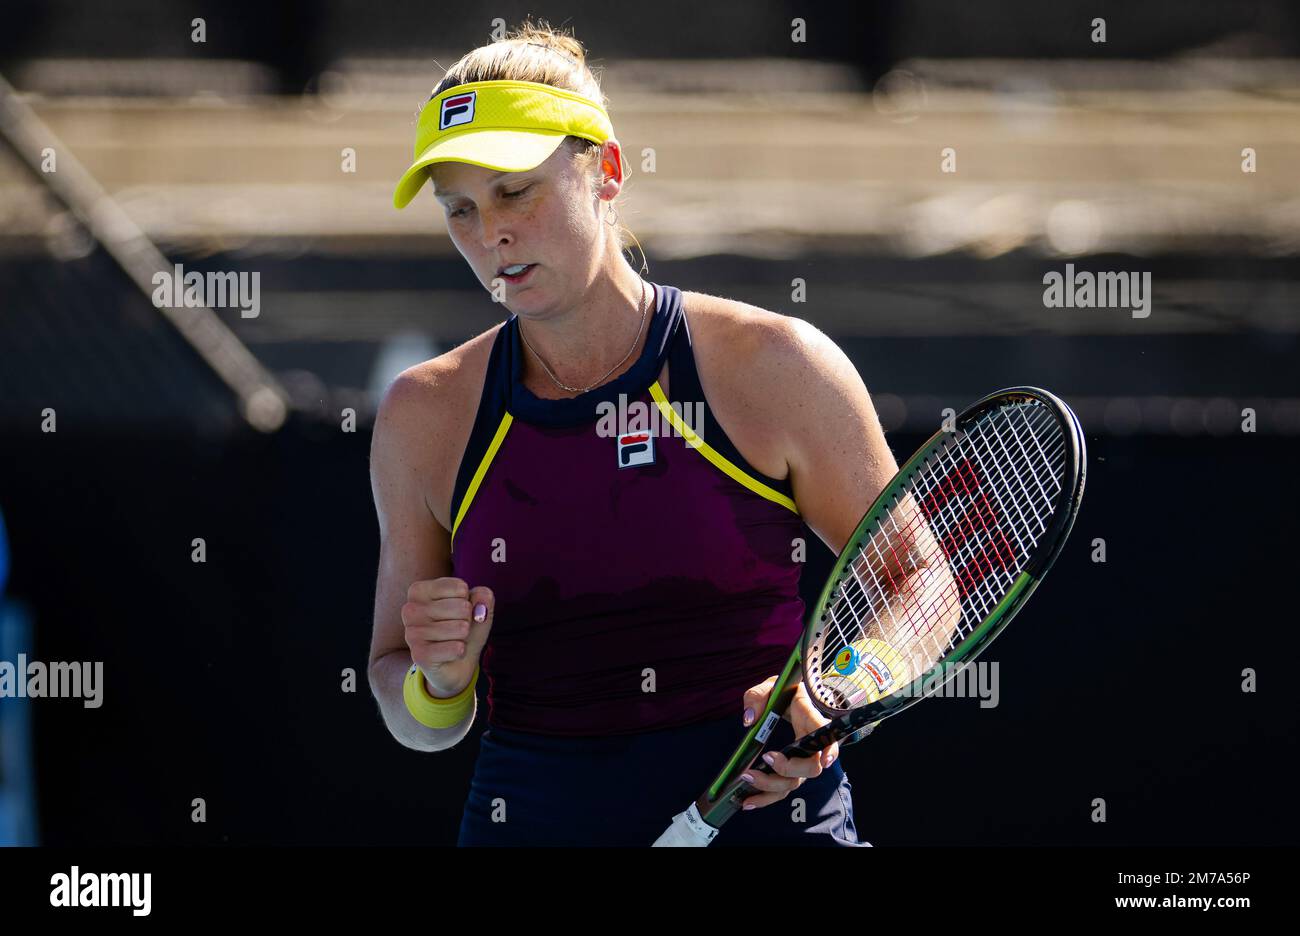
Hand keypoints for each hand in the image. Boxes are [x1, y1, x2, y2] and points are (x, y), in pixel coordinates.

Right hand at [402, 577, 493, 696]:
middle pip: (463, 606)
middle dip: (468, 620)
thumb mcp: (478, 608)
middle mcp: (410, 609)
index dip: (469, 601)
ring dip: (464, 637)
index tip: (457, 611)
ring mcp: (412, 632)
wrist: (456, 664)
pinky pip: (455, 648)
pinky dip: (461, 651)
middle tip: (456, 629)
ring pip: (460, 628)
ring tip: (453, 640)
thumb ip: (484, 597)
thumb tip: (482, 599)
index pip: (460, 587)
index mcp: (419, 591)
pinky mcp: (419, 654)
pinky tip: (452, 653)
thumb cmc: (462, 629)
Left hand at [738, 677, 838, 810]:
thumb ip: (758, 697)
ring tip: (747, 780)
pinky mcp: (790, 770)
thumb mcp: (770, 686)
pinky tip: (749, 802)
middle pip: (810, 768)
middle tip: (766, 758)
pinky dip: (766, 798)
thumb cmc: (783, 693)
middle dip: (787, 769)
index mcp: (810, 719)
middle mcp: (811, 745)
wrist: (788, 699)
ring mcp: (802, 760)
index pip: (826, 736)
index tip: (824, 760)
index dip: (830, 750)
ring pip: (795, 783)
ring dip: (771, 786)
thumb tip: (750, 720)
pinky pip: (782, 789)